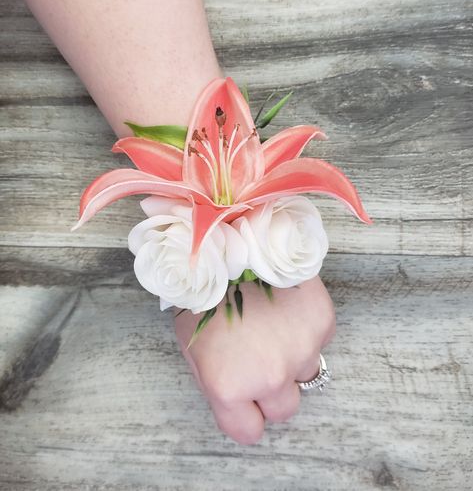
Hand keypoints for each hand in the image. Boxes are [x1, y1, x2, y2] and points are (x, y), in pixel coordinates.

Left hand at [174, 275, 335, 444]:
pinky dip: (307, 329)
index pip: (248, 432)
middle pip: (284, 409)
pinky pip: (319, 341)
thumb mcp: (194, 346)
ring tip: (273, 322)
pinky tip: (287, 305)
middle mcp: (268, 377)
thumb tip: (239, 400)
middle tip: (261, 356)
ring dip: (293, 357)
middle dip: (273, 390)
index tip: (247, 402)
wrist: (229, 243)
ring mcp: (300, 350)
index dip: (247, 416)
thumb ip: (219, 384)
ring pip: (306, 373)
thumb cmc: (204, 293)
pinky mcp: (321, 323)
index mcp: (228, 386)